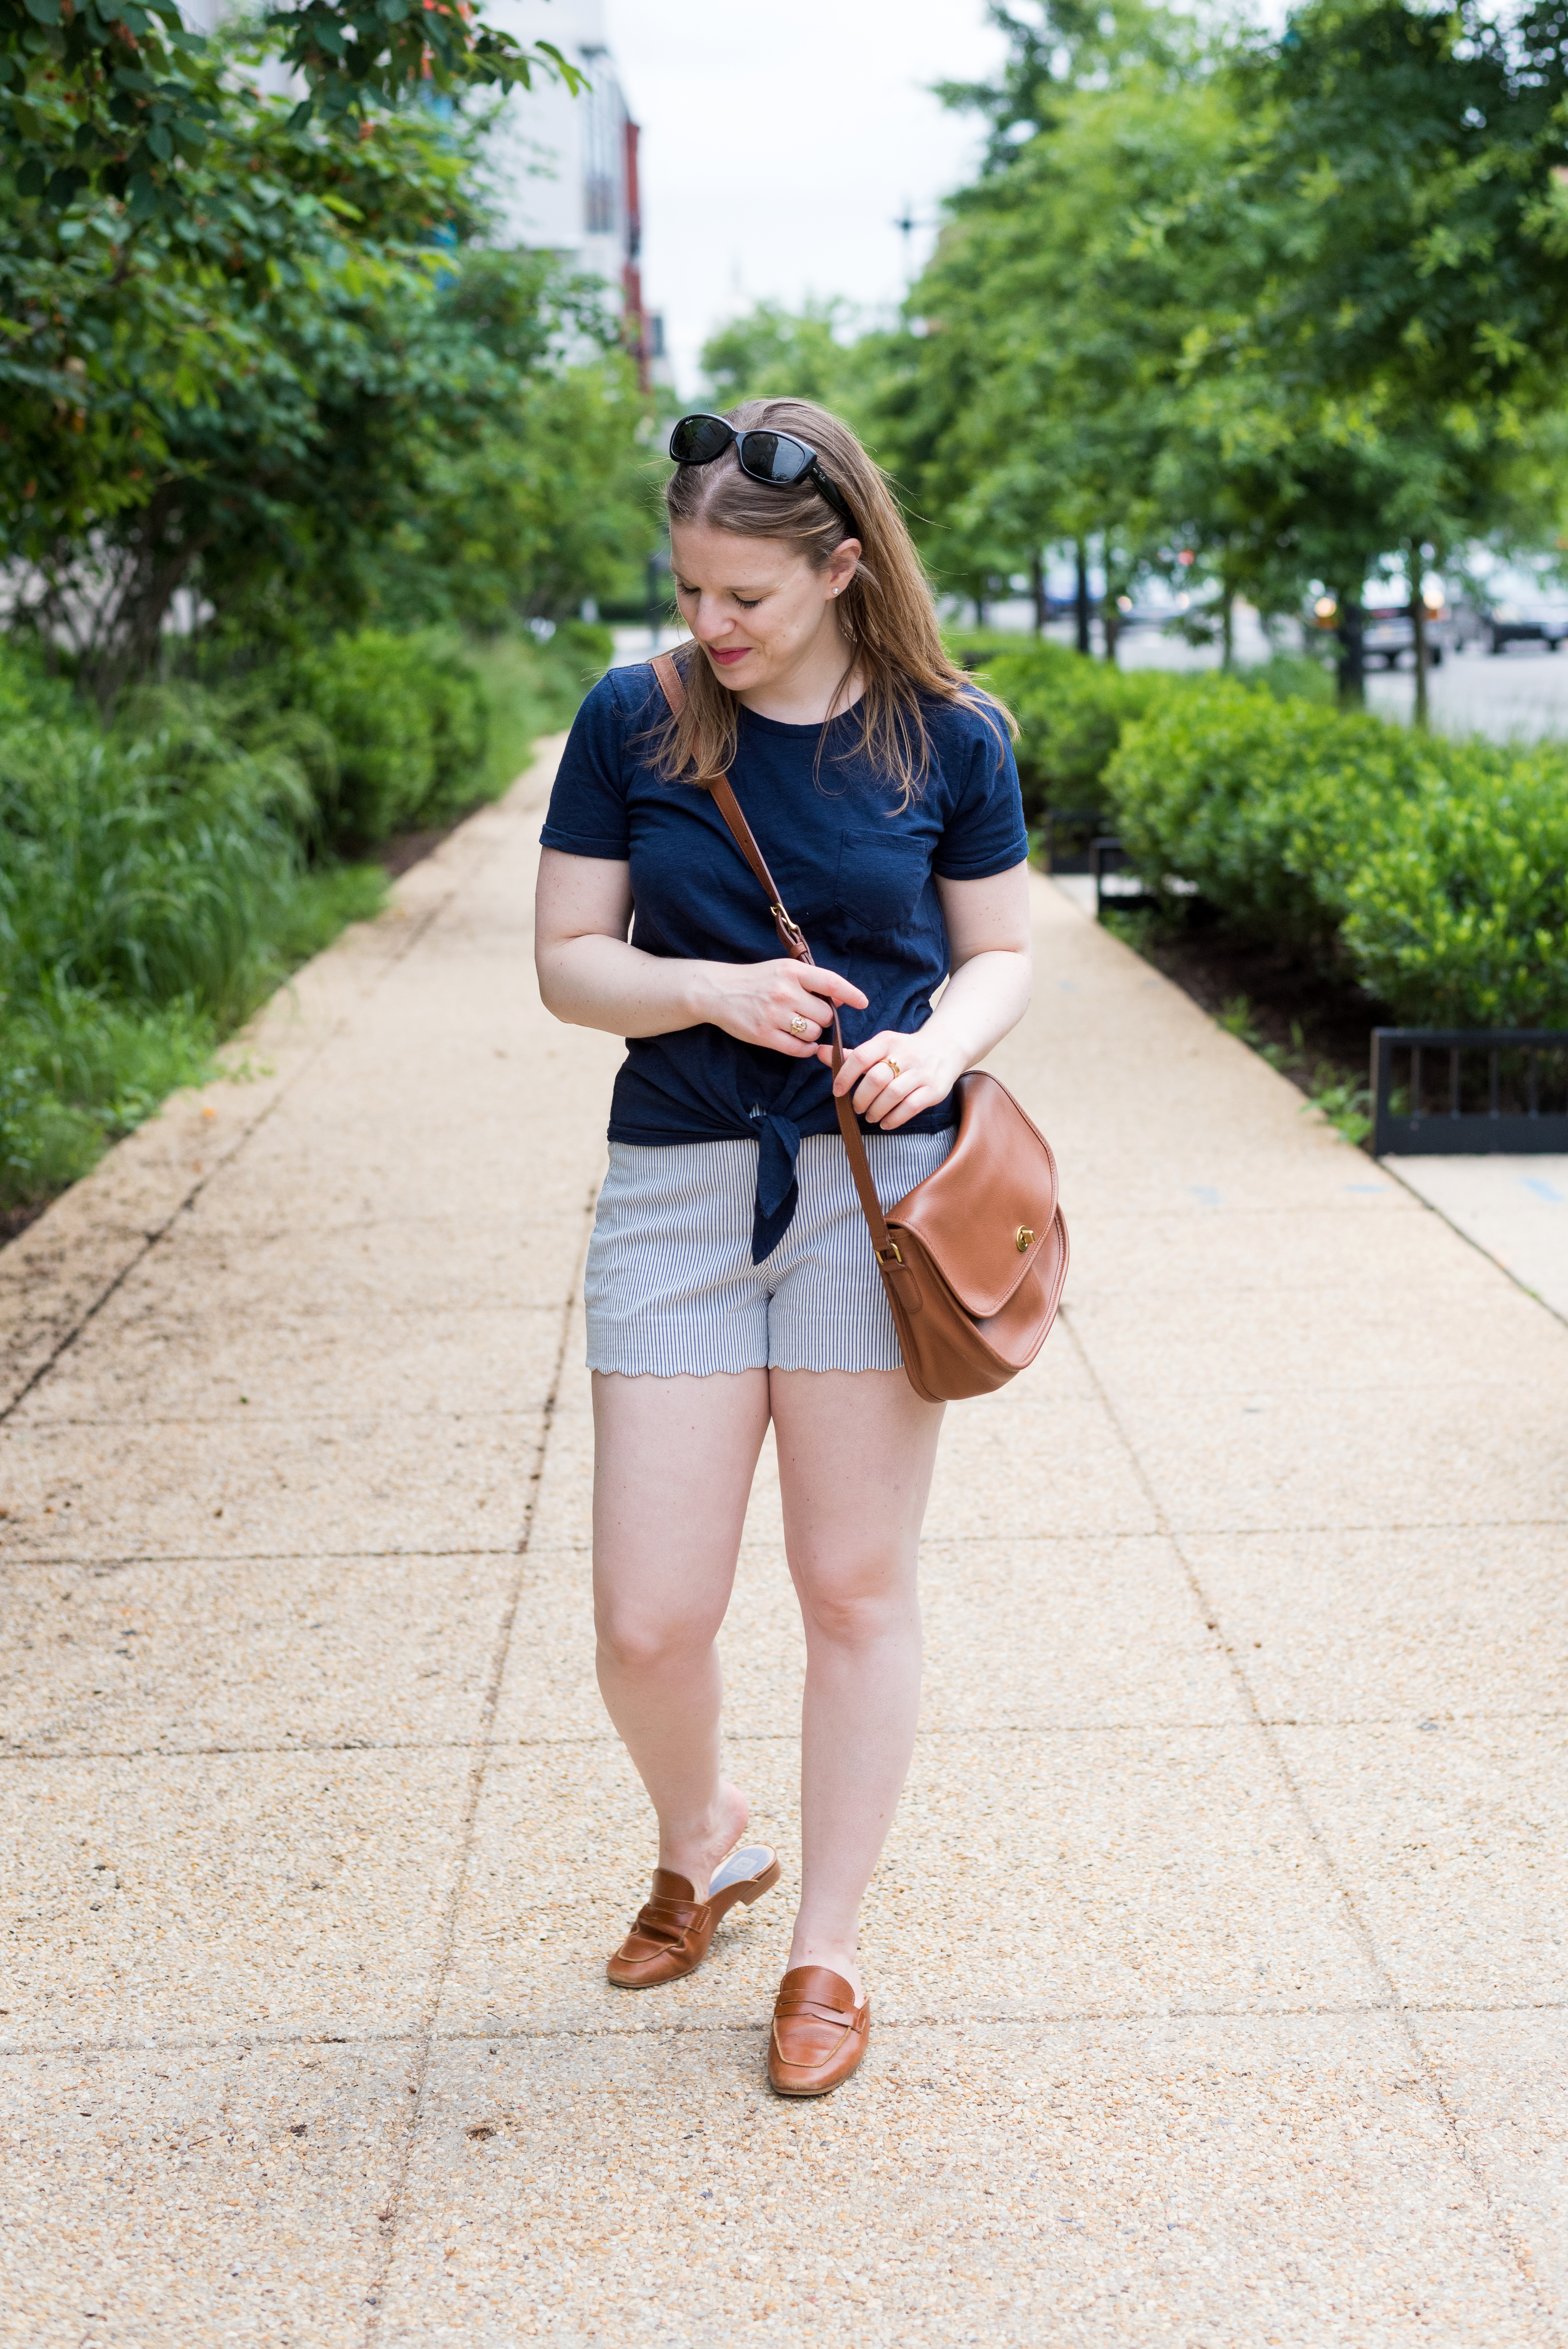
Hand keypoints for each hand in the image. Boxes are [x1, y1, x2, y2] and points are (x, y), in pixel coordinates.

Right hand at [695, 957, 868, 1057]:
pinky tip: (800, 1043)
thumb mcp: (783, 970)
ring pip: (813, 1033)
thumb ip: (811, 981)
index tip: (863, 1003)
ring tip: (799, 1026)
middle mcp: (784, 992)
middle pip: (825, 1015)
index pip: (830, 983)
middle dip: (822, 1018)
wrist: (718, 991)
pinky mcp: (763, 1034)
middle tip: (809, 1015)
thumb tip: (841, 1000)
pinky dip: (805, 1049)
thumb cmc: (755, 979)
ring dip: (812, 1034)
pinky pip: (798, 1049)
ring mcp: (774, 1014)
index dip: (851, 994)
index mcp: (791, 971)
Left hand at [820, 1026, 963, 1128]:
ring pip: (893, 1094)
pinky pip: (911, 1107)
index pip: (861, 1056)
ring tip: (871, 1116)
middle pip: (876, 1079)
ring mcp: (921, 1072)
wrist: (947, 1047)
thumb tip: (818, 1052)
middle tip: (857, 1107)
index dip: (845, 1076)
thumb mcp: (880, 1047)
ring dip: (876, 1110)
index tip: (838, 1091)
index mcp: (887, 1041)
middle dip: (861, 1098)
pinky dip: (894, 1118)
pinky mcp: (934, 1089)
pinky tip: (886, 1122)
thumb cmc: (905, 1050)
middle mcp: (905, 1054)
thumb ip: (852, 1055)